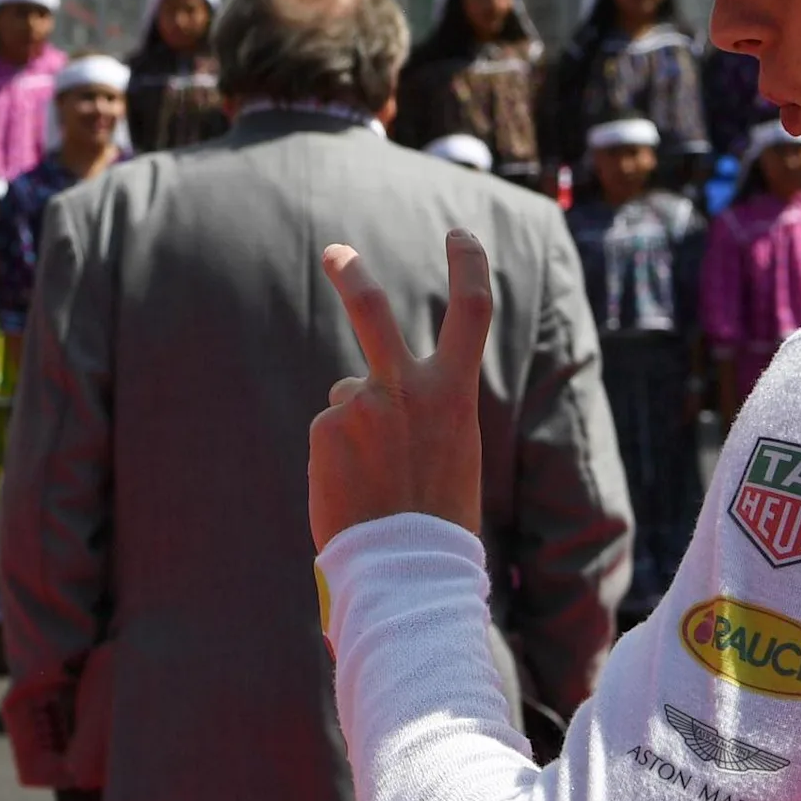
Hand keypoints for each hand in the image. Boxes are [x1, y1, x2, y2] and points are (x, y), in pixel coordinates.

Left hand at [309, 230, 489, 548]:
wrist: (406, 565)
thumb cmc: (436, 520)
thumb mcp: (449, 452)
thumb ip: (420, 413)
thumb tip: (358, 398)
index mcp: (455, 393)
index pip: (473, 311)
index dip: (470, 264)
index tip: (460, 235)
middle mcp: (408, 387)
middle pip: (374, 310)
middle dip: (351, 275)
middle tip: (334, 253)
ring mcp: (363, 404)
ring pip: (349, 399)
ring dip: (355, 431)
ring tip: (370, 480)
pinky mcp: (328, 428)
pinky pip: (331, 434)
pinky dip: (338, 462)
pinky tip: (353, 492)